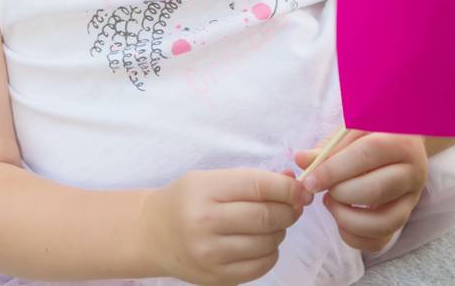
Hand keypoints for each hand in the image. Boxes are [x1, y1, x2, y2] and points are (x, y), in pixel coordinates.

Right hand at [142, 167, 311, 284]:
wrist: (154, 234)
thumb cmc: (186, 200)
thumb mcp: (211, 179)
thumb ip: (251, 180)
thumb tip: (293, 184)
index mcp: (205, 191)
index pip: (259, 187)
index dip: (287, 188)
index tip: (301, 189)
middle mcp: (206, 223)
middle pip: (266, 217)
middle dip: (289, 210)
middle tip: (293, 206)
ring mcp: (210, 255)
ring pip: (268, 243)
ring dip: (280, 232)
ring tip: (271, 224)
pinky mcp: (216, 278)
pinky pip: (260, 267)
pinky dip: (270, 253)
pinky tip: (262, 243)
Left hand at [293, 131, 435, 253]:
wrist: (400, 143)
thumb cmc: (372, 134)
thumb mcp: (352, 132)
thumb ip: (328, 147)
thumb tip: (302, 160)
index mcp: (401, 141)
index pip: (368, 154)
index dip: (335, 169)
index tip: (310, 181)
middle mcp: (413, 172)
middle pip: (376, 190)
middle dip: (341, 194)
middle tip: (323, 189)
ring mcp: (411, 200)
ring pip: (383, 222)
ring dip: (348, 219)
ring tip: (331, 203)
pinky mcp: (403, 219)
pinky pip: (381, 240)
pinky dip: (355, 238)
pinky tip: (340, 220)